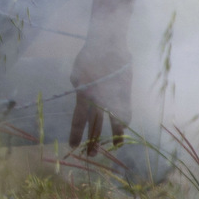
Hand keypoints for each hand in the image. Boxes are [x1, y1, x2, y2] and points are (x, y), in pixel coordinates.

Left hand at [68, 37, 130, 154]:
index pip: (78, 119)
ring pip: (114, 121)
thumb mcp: (76, 72)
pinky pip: (125, 110)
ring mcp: (114, 97)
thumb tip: (81, 94)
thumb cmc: (90, 55)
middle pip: (95, 125)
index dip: (76, 133)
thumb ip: (78, 86)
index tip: (73, 145)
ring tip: (115, 146)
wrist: (109, 43)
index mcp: (84, 94)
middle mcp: (99, 99)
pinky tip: (123, 127)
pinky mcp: (126, 93)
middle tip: (91, 155)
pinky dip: (124, 120)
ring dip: (114, 135)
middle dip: (93, 141)